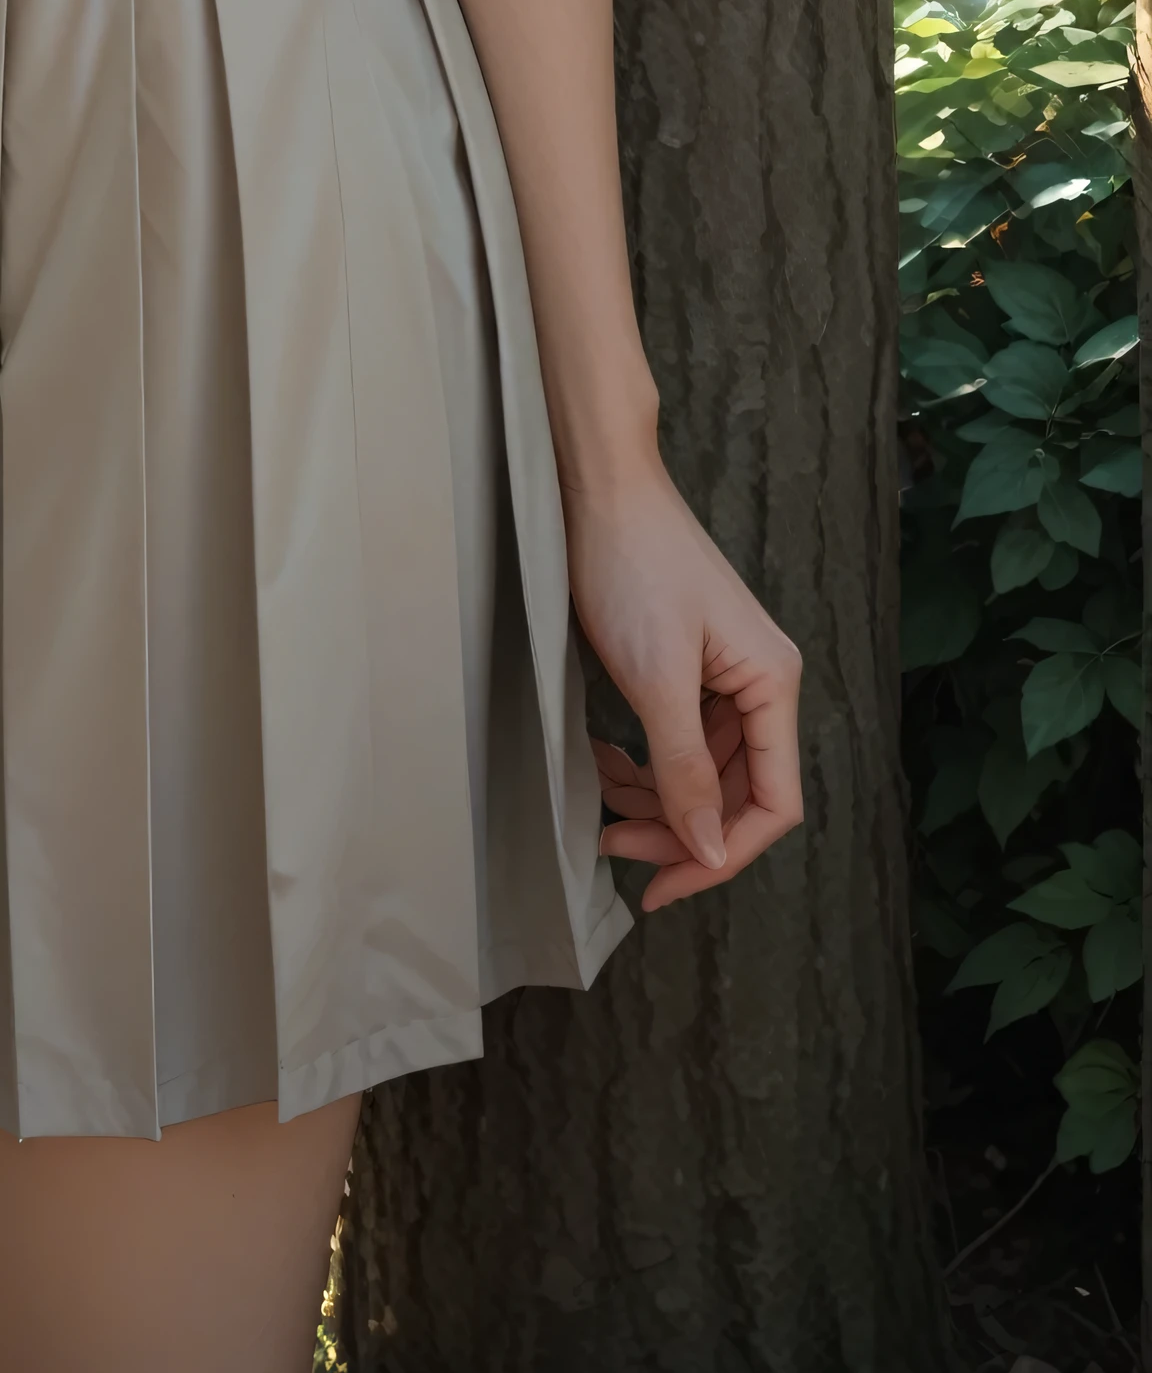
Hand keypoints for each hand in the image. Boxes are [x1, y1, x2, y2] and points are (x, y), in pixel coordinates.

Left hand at [566, 461, 802, 911]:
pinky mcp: (688, 665)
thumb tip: (710, 850)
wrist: (599, 486)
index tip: (662, 886)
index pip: (772, 803)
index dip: (722, 855)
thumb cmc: (632, 565)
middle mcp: (759, 684)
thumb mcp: (657, 678)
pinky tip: (604, 763)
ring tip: (600, 807)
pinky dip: (643, 761)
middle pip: (735, 792)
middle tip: (613, 848)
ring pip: (702, 770)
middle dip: (676, 829)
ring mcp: (723, 674)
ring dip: (654, 799)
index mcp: (772, 685)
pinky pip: (678, 738)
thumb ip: (686, 769)